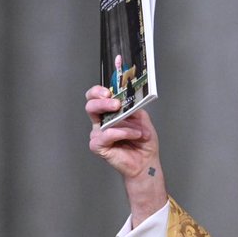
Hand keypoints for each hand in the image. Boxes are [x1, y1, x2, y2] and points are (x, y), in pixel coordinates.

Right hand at [85, 85, 167, 223]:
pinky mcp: (98, 145)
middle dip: (100, 97)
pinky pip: (106, 134)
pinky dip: (122, 132)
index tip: (113, 75)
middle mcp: (101, 120)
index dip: (102, 85)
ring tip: (128, 118)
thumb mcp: (142, 118)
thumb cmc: (143, 141)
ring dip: (114, 115)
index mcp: (110, 111)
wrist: (147, 161)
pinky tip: (134, 134)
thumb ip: (133, 106)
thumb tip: (127, 97)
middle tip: (113, 100)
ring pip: (94, 115)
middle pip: (91, 102)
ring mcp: (98, 132)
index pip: (100, 94)